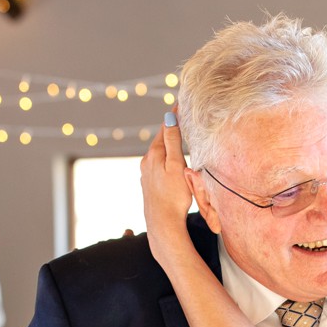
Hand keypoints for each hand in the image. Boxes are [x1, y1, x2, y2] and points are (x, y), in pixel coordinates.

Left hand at [140, 114, 197, 267]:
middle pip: (160, 140)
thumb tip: (169, 117)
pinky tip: (170, 163)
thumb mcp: (176, 165)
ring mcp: (146, 174)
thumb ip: (172, 141)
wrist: (163, 223)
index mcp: (154, 154)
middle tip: (180, 117)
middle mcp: (147, 162)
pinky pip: (157, 166)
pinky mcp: (148, 185)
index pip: (164, 128)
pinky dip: (165, 159)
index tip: (180, 103)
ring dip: (167, 145)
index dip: (173, 116)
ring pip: (158, 154)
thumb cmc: (174, 196)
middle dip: (169, 130)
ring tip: (177, 137)